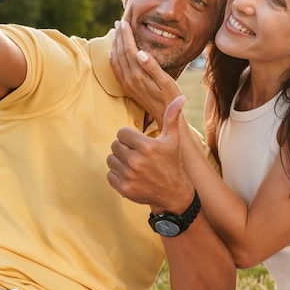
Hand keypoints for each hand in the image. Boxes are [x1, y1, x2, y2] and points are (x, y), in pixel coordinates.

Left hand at [107, 95, 194, 213]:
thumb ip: (172, 117)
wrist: (173, 192)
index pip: (122, 133)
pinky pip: (109, 175)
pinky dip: (117, 175)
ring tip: (133, 165)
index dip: (130, 137)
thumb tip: (180, 97)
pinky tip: (130, 175)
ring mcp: (129, 176)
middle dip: (124, 148)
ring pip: (111, 159)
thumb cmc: (171, 162)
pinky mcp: (124, 188)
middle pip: (115, 145)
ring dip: (119, 161)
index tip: (139, 144)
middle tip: (136, 155)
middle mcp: (136, 161)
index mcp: (146, 146)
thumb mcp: (173, 139)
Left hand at [110, 19, 182, 125]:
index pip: (129, 49)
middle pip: (120, 53)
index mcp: (139, 75)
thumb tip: (140, 53)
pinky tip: (111, 53)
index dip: (126, 35)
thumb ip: (153, 67)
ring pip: (116, 60)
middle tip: (118, 22)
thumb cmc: (171, 98)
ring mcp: (127, 84)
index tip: (124, 22)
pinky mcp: (127, 88)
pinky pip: (116, 70)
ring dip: (115, 45)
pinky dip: (112, 59)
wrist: (166, 118)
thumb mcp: (166, 82)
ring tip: (115, 32)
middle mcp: (129, 79)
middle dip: (118, 36)